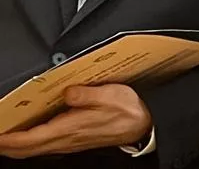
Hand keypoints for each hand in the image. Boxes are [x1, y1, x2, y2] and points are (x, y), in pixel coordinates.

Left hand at [0, 84, 151, 158]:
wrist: (142, 125)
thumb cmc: (127, 110)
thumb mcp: (110, 95)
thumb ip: (86, 93)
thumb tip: (66, 91)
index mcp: (69, 128)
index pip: (29, 139)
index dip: (7, 139)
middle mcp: (65, 139)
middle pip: (24, 149)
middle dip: (5, 145)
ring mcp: (67, 142)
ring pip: (31, 150)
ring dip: (12, 146)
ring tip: (1, 137)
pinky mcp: (71, 141)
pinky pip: (41, 147)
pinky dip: (26, 144)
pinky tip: (24, 136)